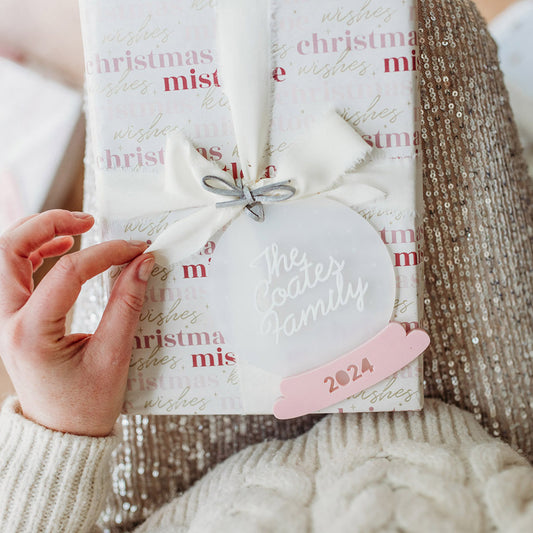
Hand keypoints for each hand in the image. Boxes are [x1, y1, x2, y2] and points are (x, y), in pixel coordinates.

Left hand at [0, 210, 153, 436]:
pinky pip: (14, 272)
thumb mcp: (113, 356)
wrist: (62, 435)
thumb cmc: (86, 406)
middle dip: (48, 224)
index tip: (135, 249)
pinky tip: (61, 248)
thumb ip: (127, 305)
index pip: (67, 273)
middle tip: (88, 219)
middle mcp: (8, 322)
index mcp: (31, 334)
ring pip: (6, 256)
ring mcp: (6, 319)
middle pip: (9, 250)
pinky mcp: (15, 319)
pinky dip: (35, 252)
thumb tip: (141, 263)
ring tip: (76, 227)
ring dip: (38, 233)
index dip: (106, 254)